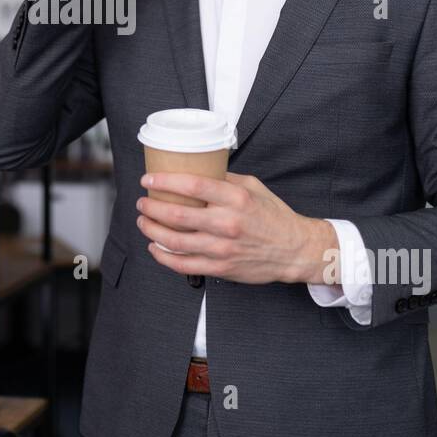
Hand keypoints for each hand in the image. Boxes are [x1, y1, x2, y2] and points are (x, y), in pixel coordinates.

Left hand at [135, 171, 340, 284]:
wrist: (294, 249)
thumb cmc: (274, 216)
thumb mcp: (253, 186)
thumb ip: (225, 179)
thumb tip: (197, 169)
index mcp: (235, 198)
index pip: (192, 185)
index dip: (164, 182)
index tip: (148, 180)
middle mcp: (227, 223)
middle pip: (177, 214)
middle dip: (152, 207)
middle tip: (142, 202)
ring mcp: (223, 248)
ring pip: (175, 241)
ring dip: (152, 231)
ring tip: (144, 222)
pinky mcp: (221, 268)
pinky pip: (183, 265)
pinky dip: (164, 257)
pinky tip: (156, 247)